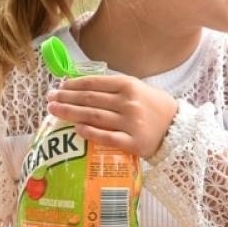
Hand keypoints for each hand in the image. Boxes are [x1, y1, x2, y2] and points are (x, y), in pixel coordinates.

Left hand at [46, 75, 177, 157]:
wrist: (178, 129)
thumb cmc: (154, 107)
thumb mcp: (138, 89)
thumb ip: (113, 88)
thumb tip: (80, 87)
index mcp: (129, 85)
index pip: (94, 83)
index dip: (73, 84)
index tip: (58, 87)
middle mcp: (128, 103)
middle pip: (90, 99)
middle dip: (66, 98)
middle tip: (49, 99)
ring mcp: (131, 123)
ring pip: (94, 117)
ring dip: (71, 113)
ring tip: (54, 111)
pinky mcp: (133, 143)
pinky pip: (107, 138)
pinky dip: (91, 133)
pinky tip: (77, 129)